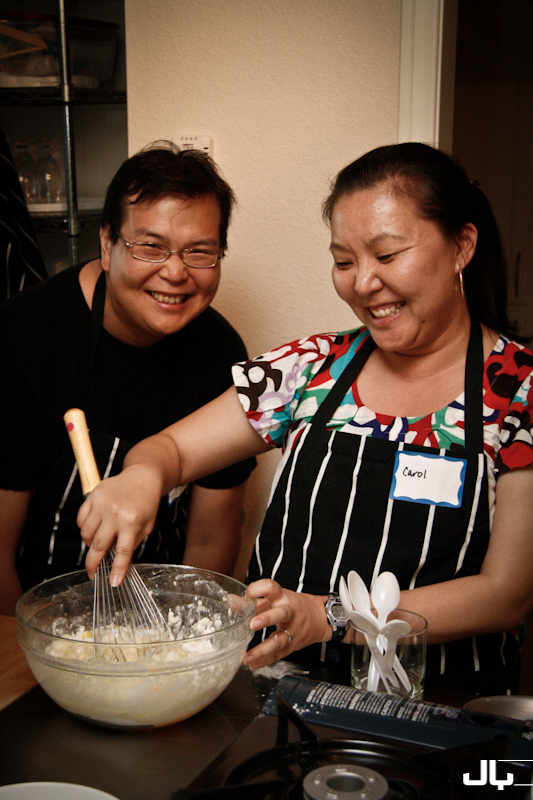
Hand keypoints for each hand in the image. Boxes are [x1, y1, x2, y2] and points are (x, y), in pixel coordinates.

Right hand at [76, 464, 162, 583]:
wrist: (142, 477)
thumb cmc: (146, 503)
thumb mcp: (146, 526)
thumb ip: (132, 544)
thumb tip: (120, 566)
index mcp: (132, 521)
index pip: (123, 551)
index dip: (117, 569)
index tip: (113, 583)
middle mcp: (116, 513)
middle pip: (99, 545)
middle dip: (93, 564)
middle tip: (92, 574)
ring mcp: (102, 503)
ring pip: (87, 534)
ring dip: (90, 544)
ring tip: (98, 544)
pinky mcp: (93, 496)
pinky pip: (81, 520)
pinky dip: (85, 529)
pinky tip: (94, 529)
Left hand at [242, 579, 329, 668]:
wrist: (320, 618)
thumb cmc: (293, 606)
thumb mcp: (277, 598)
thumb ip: (255, 600)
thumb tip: (232, 601)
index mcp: (283, 597)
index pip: (272, 588)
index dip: (258, 589)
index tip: (248, 594)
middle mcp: (289, 613)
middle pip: (281, 614)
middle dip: (267, 619)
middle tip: (252, 624)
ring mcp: (292, 631)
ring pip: (279, 640)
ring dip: (262, 650)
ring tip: (247, 657)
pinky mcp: (292, 646)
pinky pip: (278, 655)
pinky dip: (265, 661)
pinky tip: (253, 664)